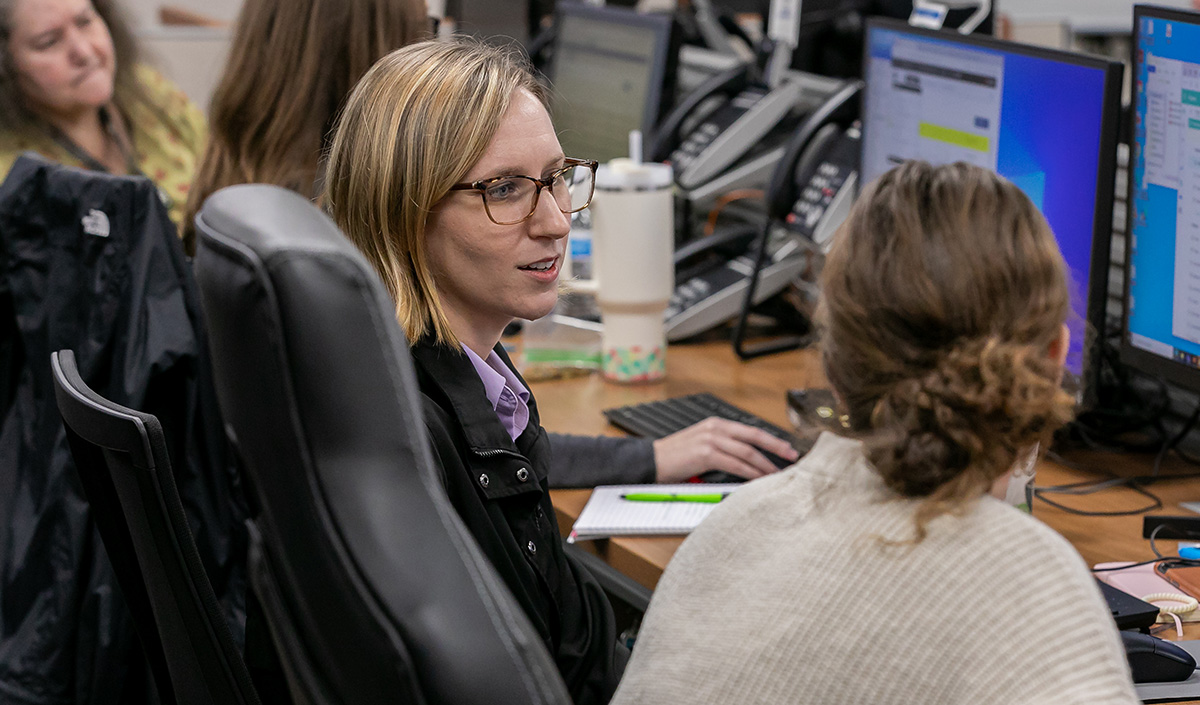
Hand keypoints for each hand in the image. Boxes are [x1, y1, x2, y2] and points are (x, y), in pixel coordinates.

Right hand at [651, 417, 799, 483]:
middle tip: (792, 457)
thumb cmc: (675, 457)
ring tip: (777, 475)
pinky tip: (758, 479)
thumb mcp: (701, 445)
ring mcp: (711, 439)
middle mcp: (715, 428)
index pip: (750, 430)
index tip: (786, 448)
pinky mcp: (706, 453)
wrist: (651, 460)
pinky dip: (750, 473)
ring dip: (765, 465)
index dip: (771, 440)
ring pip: (747, 452)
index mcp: (716, 424)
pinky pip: (735, 464)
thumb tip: (747, 460)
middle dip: (776, 448)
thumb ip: (723, 448)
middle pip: (754, 437)